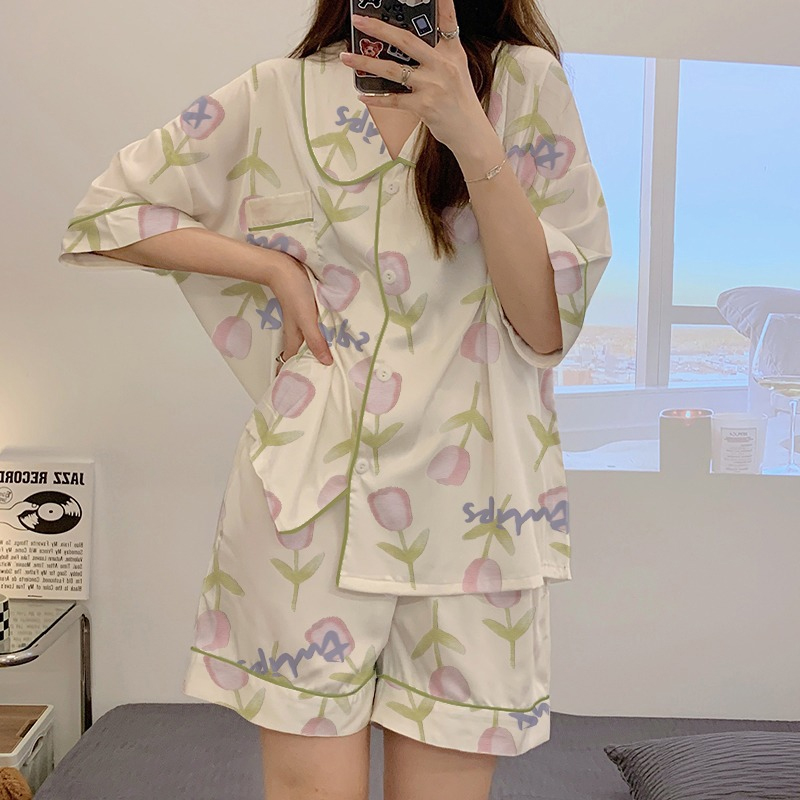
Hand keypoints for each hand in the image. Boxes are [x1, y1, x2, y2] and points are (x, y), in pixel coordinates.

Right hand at [268, 253, 332, 375]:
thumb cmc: (294, 293)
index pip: (291, 362)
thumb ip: (316, 340)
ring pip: (309, 341)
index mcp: (294, 337)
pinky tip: (333, 336)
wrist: (284, 267)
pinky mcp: (308, 311)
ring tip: (333, 362)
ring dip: (317, 350)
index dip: (293, 375)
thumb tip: (326, 363)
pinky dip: (322, 335)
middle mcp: (297, 332)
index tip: (299, 389)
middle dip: (308, 365)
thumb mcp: (306, 319)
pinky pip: (315, 328)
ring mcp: (302, 321)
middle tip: (323, 379)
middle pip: (302, 353)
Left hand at [341, 0, 485, 153]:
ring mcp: (433, 85)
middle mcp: (442, 65)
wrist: (470, 131)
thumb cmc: (459, 99)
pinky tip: (362, 94)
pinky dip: (376, 98)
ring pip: (393, 70)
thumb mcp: (456, 69)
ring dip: (365, 63)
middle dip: (379, 28)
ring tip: (346, 57)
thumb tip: (404, 43)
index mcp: (452, 52)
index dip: (442, 1)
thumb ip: (436, 53)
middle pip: (406, 41)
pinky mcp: (424, 106)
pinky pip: (394, 100)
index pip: (447, 20)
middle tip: (359, 21)